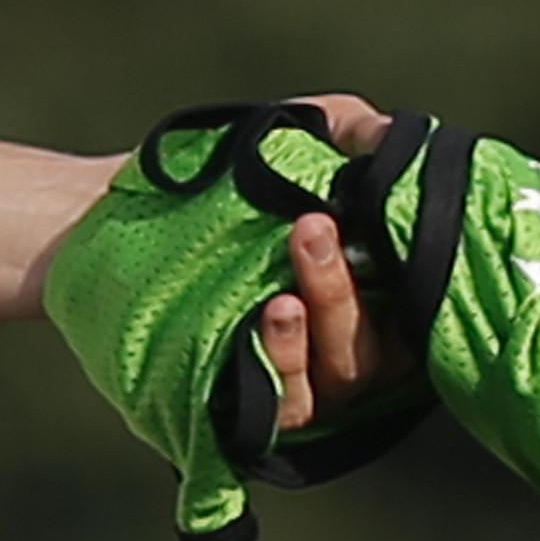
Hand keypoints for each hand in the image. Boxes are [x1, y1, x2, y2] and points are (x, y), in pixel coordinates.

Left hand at [256, 92, 413, 431]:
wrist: (115, 205)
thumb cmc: (229, 175)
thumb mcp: (299, 136)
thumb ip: (353, 133)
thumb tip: (394, 137)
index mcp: (376, 293)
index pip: (424, 307)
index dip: (422, 278)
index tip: (393, 221)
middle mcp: (346, 345)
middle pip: (377, 347)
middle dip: (344, 291)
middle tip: (311, 228)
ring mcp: (300, 378)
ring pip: (334, 379)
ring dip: (315, 333)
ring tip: (282, 296)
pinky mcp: (246, 400)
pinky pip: (280, 407)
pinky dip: (278, 368)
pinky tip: (265, 322)